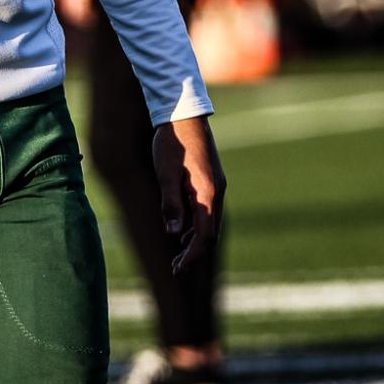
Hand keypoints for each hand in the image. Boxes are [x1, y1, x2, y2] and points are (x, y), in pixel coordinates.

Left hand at [152, 115, 225, 276]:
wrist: (184, 113)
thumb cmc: (172, 143)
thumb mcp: (166, 174)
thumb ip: (170, 204)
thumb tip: (173, 234)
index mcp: (208, 193)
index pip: (204, 236)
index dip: (192, 256)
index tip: (177, 270)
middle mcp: (217, 192)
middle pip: (210, 233)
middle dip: (194, 253)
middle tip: (175, 269)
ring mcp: (216, 186)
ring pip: (210, 223)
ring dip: (195, 241)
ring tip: (177, 256)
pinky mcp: (211, 180)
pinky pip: (208, 210)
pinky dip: (196, 225)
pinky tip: (182, 231)